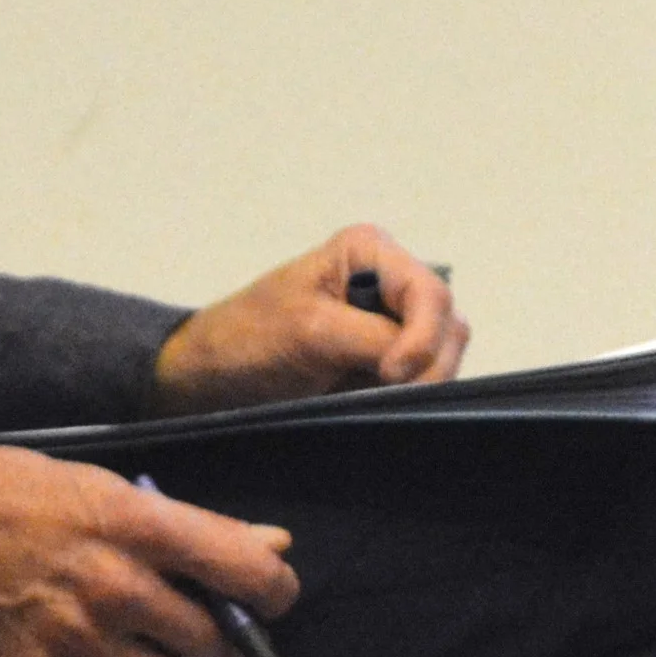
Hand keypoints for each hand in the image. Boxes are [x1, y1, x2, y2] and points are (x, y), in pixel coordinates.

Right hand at [0, 435, 296, 656]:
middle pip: (215, 644)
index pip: (245, 573)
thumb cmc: (26, 492)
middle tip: (225, 632)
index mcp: (139, 527)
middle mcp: (116, 590)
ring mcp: (78, 641)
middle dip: (235, 643)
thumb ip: (197, 527)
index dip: (276, 592)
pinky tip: (112, 651)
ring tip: (174, 650)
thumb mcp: (115, 490)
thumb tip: (272, 548)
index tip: (274, 597)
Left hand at [151, 225, 464, 409]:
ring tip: (377, 399)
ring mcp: (389, 320)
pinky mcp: (384, 357)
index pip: (431, 293)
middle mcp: (387, 279)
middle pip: (446, 321)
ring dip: (421, 381)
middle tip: (389, 396)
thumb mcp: (310, 331)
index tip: (393, 375)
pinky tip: (380, 404)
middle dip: (428, 363)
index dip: (424, 337)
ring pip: (443, 350)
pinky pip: (423, 374)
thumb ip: (374, 339)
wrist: (209, 376)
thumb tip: (423, 364)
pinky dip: (410, 393)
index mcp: (369, 252)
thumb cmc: (246, 338)